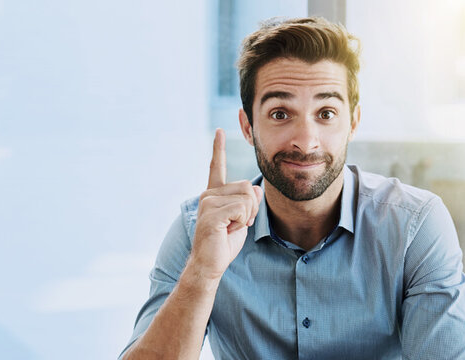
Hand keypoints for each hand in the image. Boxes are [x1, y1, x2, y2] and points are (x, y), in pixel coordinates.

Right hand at [189, 129, 262, 279]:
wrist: (210, 263)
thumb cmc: (225, 242)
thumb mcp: (243, 218)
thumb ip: (249, 202)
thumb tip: (256, 188)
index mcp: (214, 193)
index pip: (217, 167)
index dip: (218, 149)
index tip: (219, 130)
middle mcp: (208, 194)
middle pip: (247, 186)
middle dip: (251, 207)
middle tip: (237, 223)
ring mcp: (208, 203)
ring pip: (247, 198)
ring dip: (247, 216)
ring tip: (231, 228)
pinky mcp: (211, 214)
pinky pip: (241, 209)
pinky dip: (242, 222)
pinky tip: (228, 230)